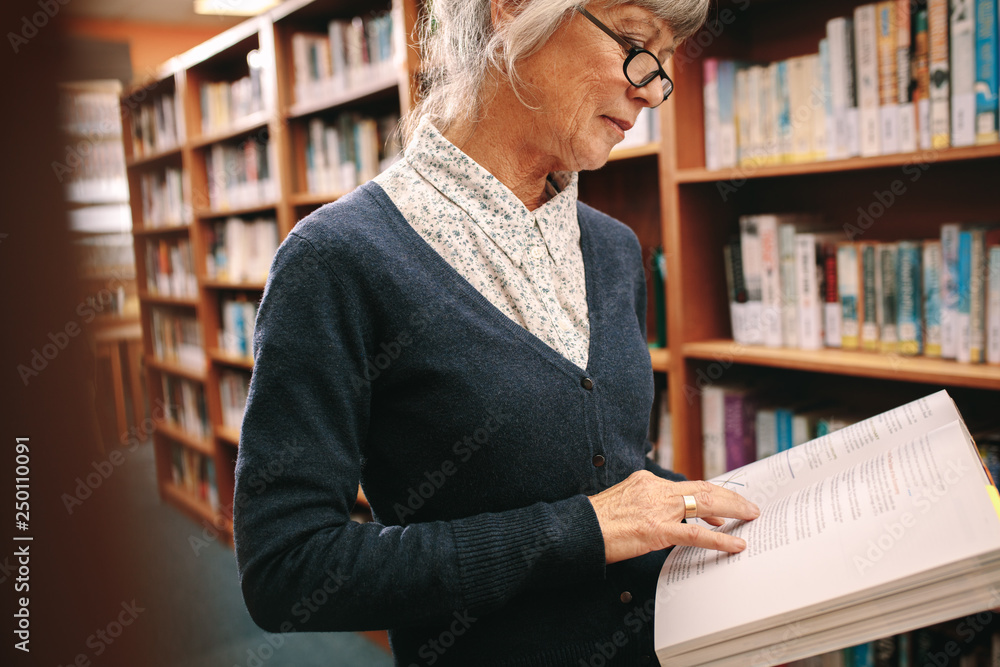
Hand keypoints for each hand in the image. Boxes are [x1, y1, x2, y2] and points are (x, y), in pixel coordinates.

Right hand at [587, 471, 760, 563]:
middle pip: (702, 488)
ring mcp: (656, 508)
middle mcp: (654, 488)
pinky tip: (734, 545)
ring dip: (732, 510)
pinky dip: (719, 540)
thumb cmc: (595, 521)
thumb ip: (645, 504)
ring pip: (704, 504)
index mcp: (646, 480)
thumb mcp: (622, 502)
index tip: (724, 506)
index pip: (687, 485)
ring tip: (750, 517)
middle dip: (730, 498)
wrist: (577, 529)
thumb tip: (664, 517)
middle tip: (749, 508)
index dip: (711, 494)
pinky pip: (695, 534)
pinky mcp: (655, 529)